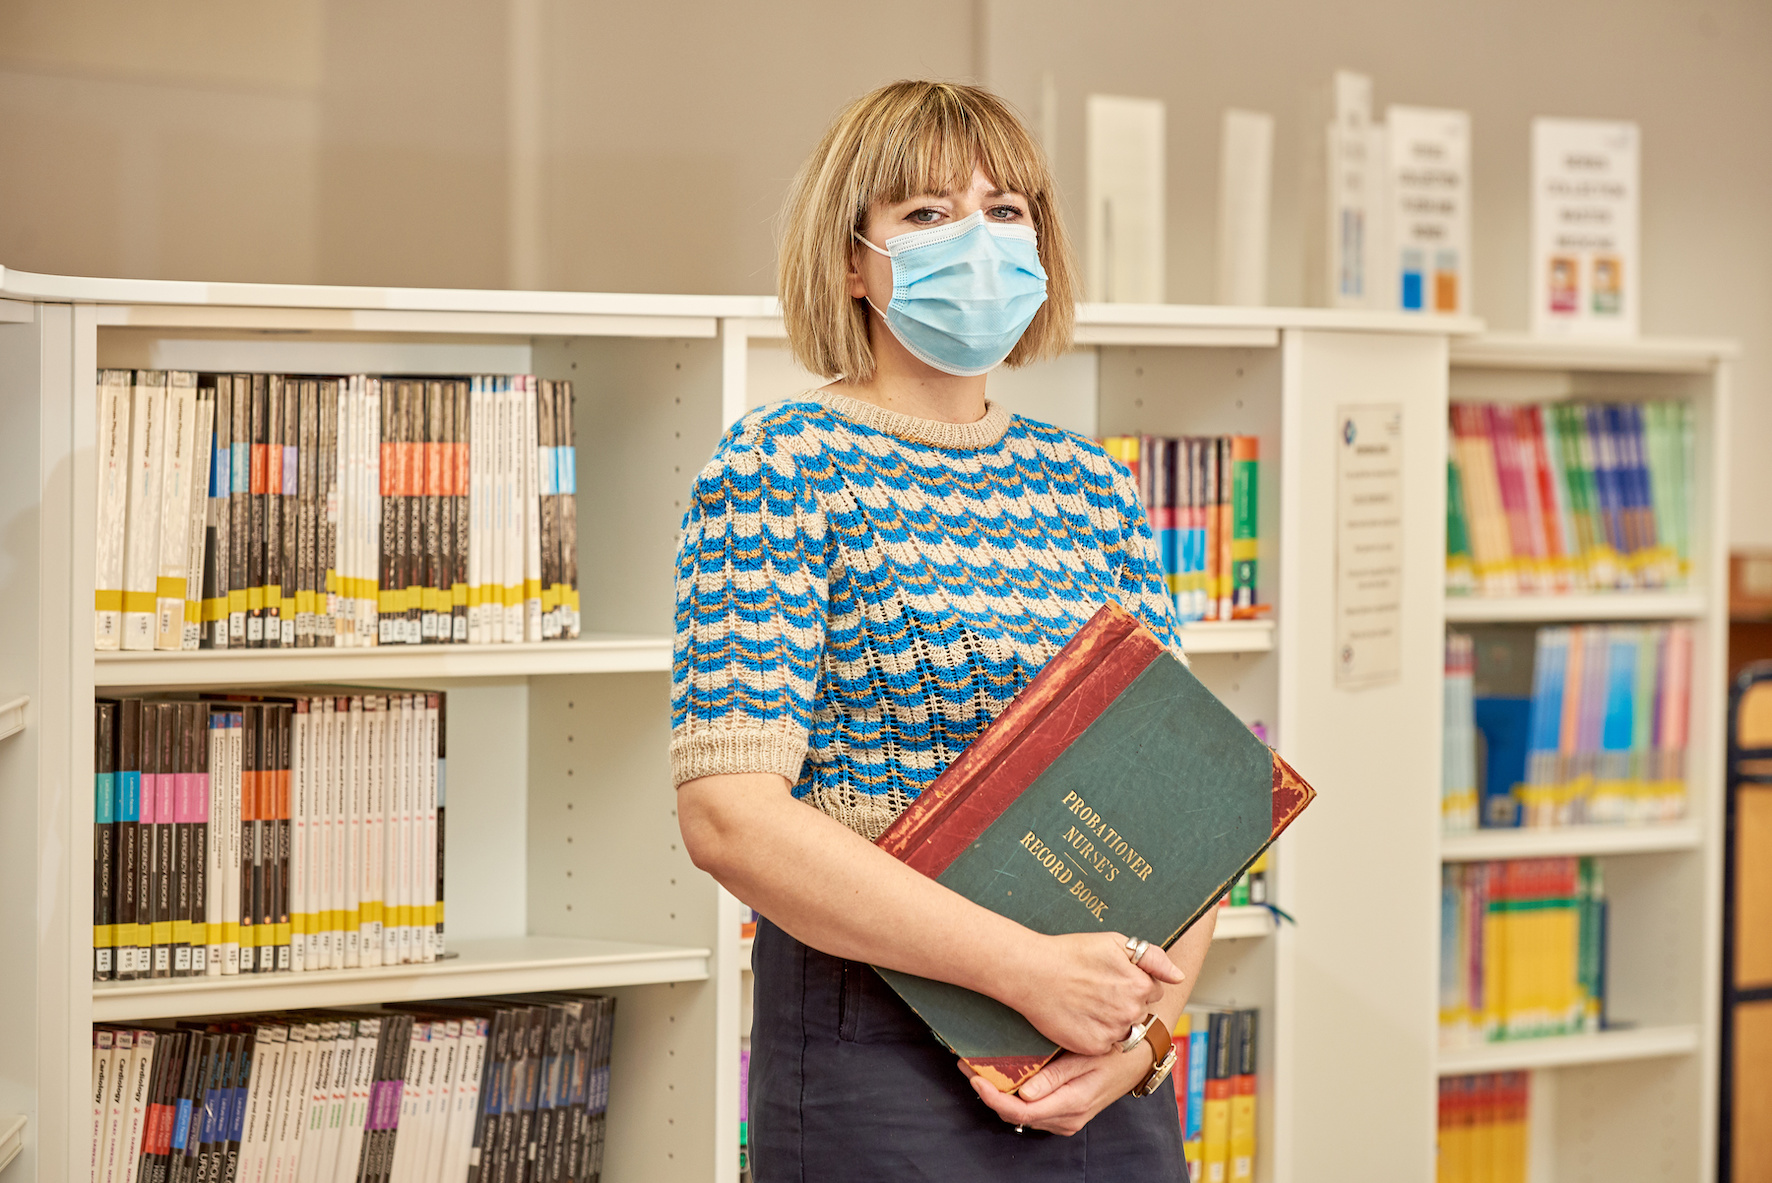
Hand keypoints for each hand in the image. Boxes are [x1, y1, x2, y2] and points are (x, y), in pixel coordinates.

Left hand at [966, 1044, 1155, 1135]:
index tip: (975, 1077)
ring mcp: (1065, 1118)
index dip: (994, 1098)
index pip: (1022, 1112)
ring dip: (998, 1093)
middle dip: (988, 1093)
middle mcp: (1066, 1118)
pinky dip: (1012, 1094)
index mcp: (1071, 1105)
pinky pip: (1031, 1109)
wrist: (1140, 1056)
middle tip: (967, 1065)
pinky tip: (1001, 1074)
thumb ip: (1056, 1077)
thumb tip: (1025, 1093)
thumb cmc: (1116, 1051)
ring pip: (1021, 1114)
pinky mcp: (1063, 1111)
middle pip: (1016, 1115)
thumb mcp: (1087, 1057)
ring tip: (978, 1066)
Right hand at [1005, 932, 1184, 1055]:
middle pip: (1138, 1011)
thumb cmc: (1071, 953)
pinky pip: (1103, 1043)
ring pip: (1122, 1029)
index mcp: (1141, 985)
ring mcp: (1112, 1032)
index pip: (1152, 990)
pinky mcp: (1093, 1046)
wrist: (1032, 972)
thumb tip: (1178, 976)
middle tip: (1096, 989)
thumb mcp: (1115, 942)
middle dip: (1123, 1002)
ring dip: (1110, 1020)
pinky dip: (1094, 1033)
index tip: (1111, 976)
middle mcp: (1131, 1012)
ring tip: (1085, 1002)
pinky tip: (1078, 1016)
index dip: (1132, 981)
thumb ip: (1153, 958)